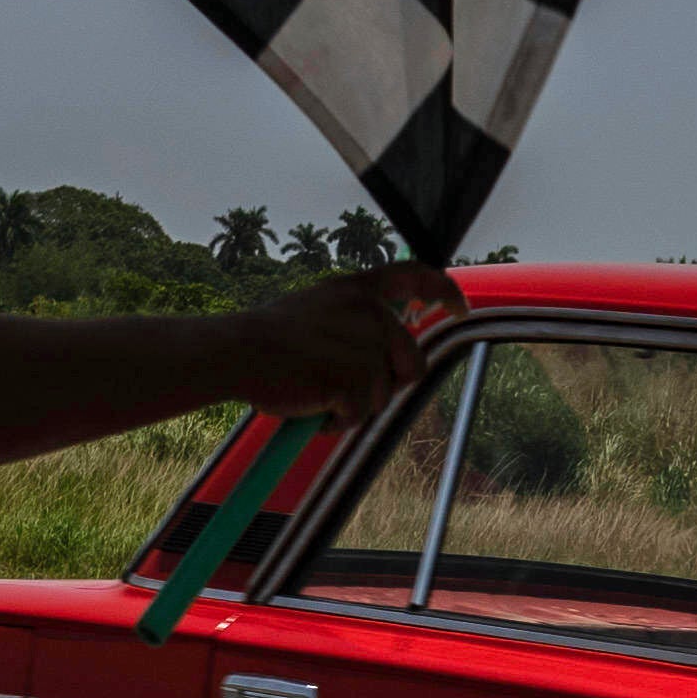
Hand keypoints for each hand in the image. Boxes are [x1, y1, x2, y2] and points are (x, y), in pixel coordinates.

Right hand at [223, 265, 457, 420]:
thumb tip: (382, 353)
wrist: (237, 352)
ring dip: (354, 405)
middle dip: (385, 385)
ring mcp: (364, 344)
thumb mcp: (318, 309)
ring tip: (316, 392)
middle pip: (411, 363)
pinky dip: (337, 421)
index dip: (443, 292)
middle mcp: (370, 312)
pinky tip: (311, 406)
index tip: (459, 307)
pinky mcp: (354, 377)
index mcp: (358, 290)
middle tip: (343, 388)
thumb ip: (354, 319)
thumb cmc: (268, 340)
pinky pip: (360, 414)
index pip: (415, 276)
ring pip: (383, 395)